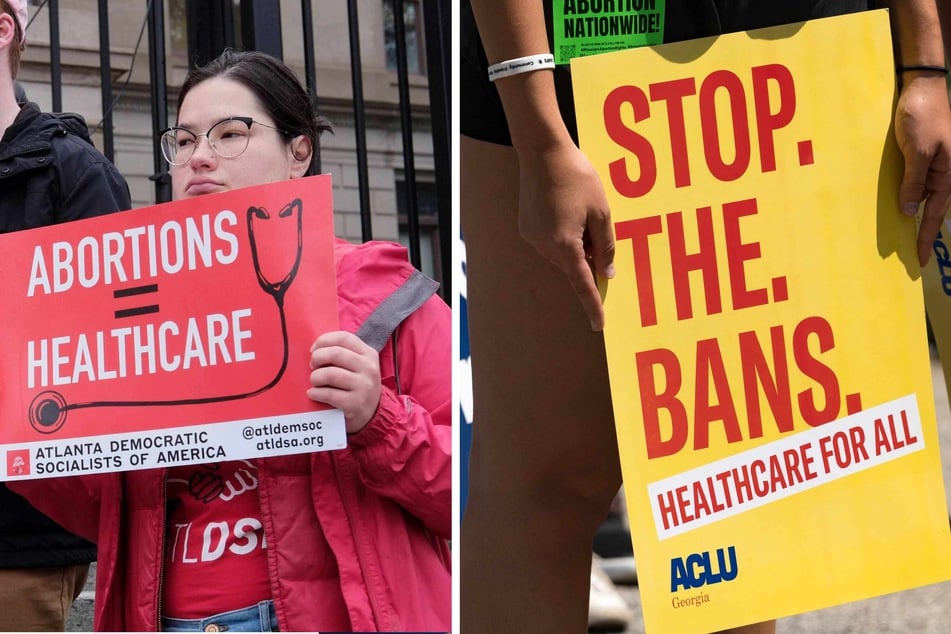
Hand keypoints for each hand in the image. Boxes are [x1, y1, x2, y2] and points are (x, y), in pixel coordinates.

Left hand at [307, 331, 381, 433]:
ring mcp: (363, 386)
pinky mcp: (355, 403)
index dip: (324, 340)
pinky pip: (329, 394)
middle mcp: (369, 368)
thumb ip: (342, 354)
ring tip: (315, 382)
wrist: (371, 414)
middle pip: (335, 353)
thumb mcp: (357, 366)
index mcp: (368, 354)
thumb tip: (314, 350)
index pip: (344, 337)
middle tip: (313, 366)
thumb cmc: (356, 386)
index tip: (314, 350)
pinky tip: (313, 394)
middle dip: (317, 358)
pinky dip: (316, 393)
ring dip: (315, 377)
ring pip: (330, 374)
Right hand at [515, 138, 615, 329]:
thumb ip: (605, 245)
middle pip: (573, 266)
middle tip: (597, 230)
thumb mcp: (602, 211)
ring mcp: (532, 237)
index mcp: (565, 244)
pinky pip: (549, 242)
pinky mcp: (526, 227)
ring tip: (580, 212)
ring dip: (576, 245)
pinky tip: (566, 210)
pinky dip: (562, 236)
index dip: (594, 306)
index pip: (583, 284)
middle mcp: (545, 246)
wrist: (542, 152)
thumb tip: (605, 272)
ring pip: (561, 254)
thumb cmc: (576, 178)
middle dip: (589, 259)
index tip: (599, 325)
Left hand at [894, 73, 950, 265]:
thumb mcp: (917, 151)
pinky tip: (903, 208)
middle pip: (933, 209)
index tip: (921, 259)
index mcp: (947, 174)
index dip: (927, 237)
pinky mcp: (920, 157)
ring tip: (907, 239)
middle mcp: (943, 173)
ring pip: (924, 198)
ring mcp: (933, 165)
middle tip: (914, 258)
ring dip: (916, 217)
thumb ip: (913, 181)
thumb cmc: (922, 116)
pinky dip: (910, 198)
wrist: (922, 87)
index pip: (935, 214)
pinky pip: (916, 183)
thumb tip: (910, 211)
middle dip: (924, 233)